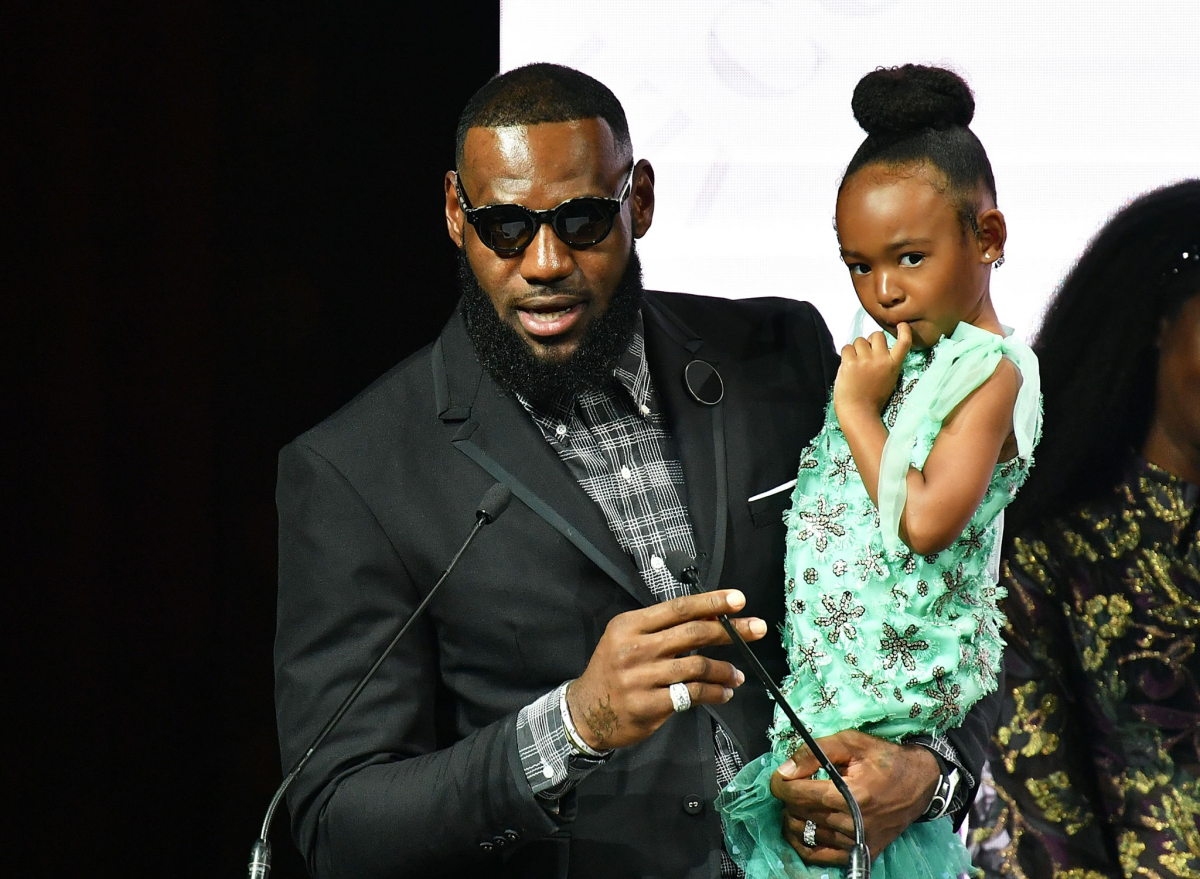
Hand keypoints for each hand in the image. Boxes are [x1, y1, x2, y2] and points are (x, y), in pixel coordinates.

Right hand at [565, 590, 766, 749]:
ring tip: (738, 674)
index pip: (678, 608)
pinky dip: (714, 692)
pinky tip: (724, 692)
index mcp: (629, 625)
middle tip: (757, 628)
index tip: (739, 599)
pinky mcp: (649, 705)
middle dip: (731, 630)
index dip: (711, 602)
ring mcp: (641, 678)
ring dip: (725, 669)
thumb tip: (711, 617)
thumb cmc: (614, 670)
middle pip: (693, 633)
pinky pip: (693, 694)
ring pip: (697, 666)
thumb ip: (662, 629)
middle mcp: (635, 648)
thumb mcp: (627, 639)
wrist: (585, 712)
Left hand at [769, 729, 938, 865]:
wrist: (920, 783)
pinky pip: (820, 856)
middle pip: (799, 813)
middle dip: (788, 797)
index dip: (780, 784)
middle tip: (795, 784)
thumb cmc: (885, 759)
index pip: (797, 794)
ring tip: (800, 802)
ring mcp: (857, 841)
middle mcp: (852, 822)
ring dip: (794, 817)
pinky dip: (804, 843)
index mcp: (850, 794)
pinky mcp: (861, 851)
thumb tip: (786, 770)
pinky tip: (803, 828)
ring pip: (806, 834)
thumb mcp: (851, 742)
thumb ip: (814, 752)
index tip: (780, 777)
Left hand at [833, 323, 911, 420]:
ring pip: (859, 340)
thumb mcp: (888, 379)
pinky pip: (846, 348)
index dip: (904, 330)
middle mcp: (881, 359)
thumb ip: (884, 362)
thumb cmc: (873, 398)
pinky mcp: (850, 363)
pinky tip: (847, 367)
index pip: (904, 342)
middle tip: (866, 355)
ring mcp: (865, 360)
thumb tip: (874, 347)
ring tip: (856, 364)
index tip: (901, 324)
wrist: (859, 412)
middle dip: (871, 341)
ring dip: (856, 349)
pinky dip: (846, 355)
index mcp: (894, 365)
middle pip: (876, 335)